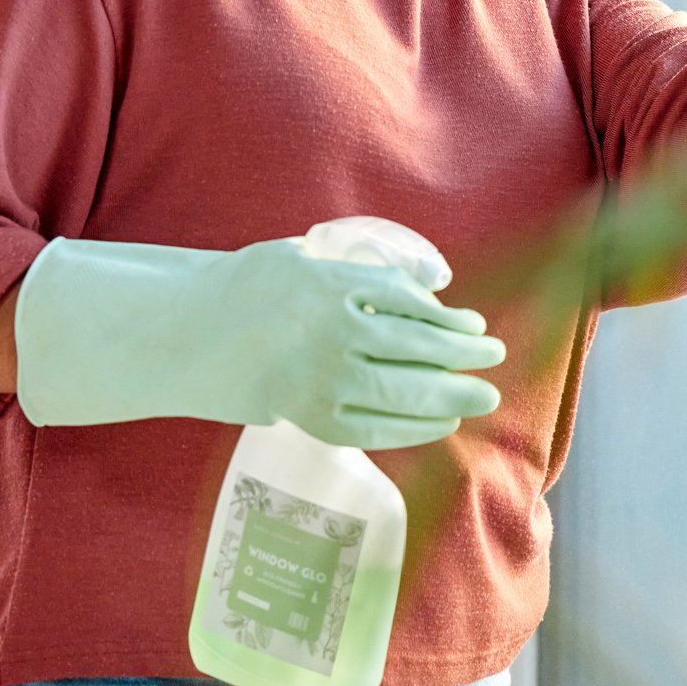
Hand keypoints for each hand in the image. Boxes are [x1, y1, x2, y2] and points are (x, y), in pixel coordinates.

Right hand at [14, 228, 505, 450]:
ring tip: (483, 394)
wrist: (190, 336)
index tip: (473, 323)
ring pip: (403, 391)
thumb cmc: (252, 289)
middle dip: (465, 355)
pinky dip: (414, 428)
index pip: (408, 301)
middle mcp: (329, 330)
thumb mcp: (304, 257)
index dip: (448, 317)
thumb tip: (431, 286)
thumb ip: (364, 270)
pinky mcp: (311, 416)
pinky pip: (376, 428)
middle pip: (417, 346)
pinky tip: (441, 422)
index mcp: (327, 282)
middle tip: (496, 357)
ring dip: (452, 393)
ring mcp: (320, 378)